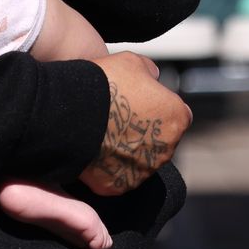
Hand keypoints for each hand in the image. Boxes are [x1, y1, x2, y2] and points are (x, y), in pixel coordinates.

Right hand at [79, 53, 192, 196]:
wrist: (71, 113)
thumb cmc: (106, 83)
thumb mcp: (133, 62)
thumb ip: (150, 71)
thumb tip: (153, 76)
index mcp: (177, 118)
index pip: (177, 115)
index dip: (159, 108)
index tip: (141, 104)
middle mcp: (167, 149)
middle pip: (160, 141)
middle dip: (145, 132)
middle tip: (120, 120)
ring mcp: (143, 171)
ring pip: (141, 161)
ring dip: (129, 152)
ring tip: (105, 135)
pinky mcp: (120, 186)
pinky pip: (118, 177)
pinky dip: (110, 168)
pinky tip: (96, 151)